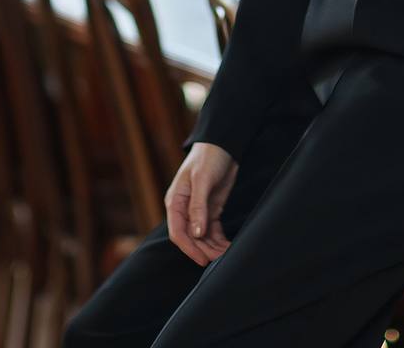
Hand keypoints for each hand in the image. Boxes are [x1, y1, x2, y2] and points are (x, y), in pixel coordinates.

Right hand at [164, 142, 238, 265]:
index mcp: (175, 202)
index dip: (189, 248)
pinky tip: (228, 247)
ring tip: (226, 256)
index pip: (178, 232)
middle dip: (204, 250)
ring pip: (202, 237)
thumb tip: (196, 233)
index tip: (202, 259)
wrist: (223, 144)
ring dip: (213, 247)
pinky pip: (213, 230)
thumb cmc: (208, 158)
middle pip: (191, 237)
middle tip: (219, 261)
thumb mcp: (202, 180)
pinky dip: (219, 240)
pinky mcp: (211, 210)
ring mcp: (198, 211)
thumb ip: (198, 207)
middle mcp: (184, 209)